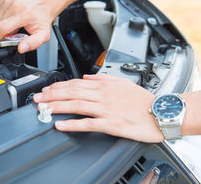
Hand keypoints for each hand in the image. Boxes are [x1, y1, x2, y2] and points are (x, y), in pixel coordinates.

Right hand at [0, 0, 61, 53]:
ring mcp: (9, 0)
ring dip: (0, 25)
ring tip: (12, 25)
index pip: (1, 28)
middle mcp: (14, 6)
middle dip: (1, 32)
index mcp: (23, 15)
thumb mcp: (43, 35)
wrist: (43, 3)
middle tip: (12, 33)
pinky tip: (9, 18)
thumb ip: (33, 43)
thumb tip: (21, 48)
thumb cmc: (42, 19)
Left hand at [33, 74, 163, 142]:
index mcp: (105, 86)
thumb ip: (102, 78)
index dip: (58, 86)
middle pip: (72, 93)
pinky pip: (88, 123)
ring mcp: (107, 109)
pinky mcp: (112, 124)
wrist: (162, 112)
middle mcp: (103, 95)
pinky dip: (73, 124)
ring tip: (43, 109)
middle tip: (38, 99)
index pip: (76, 83)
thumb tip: (86, 76)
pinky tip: (61, 125)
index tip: (46, 90)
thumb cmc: (144, 100)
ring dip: (57, 106)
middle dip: (52, 95)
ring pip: (76, 105)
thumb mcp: (122, 82)